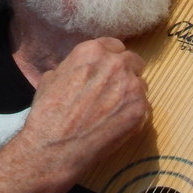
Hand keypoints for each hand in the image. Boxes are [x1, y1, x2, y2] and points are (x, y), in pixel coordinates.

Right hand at [20, 38, 149, 179]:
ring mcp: (131, 86)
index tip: (108, 70)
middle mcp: (116, 64)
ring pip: (141, 84)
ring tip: (113, 111)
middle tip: (114, 90)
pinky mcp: (140, 109)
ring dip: (130, 94)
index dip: (111, 59)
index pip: (115, 46)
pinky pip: (144, 107)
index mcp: (93, 51)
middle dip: (126, 73)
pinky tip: (117, 124)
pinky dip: (133, 114)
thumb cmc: (48, 113)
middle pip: (133, 61)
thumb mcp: (52, 77)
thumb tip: (81, 69)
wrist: (55, 146)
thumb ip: (74, 67)